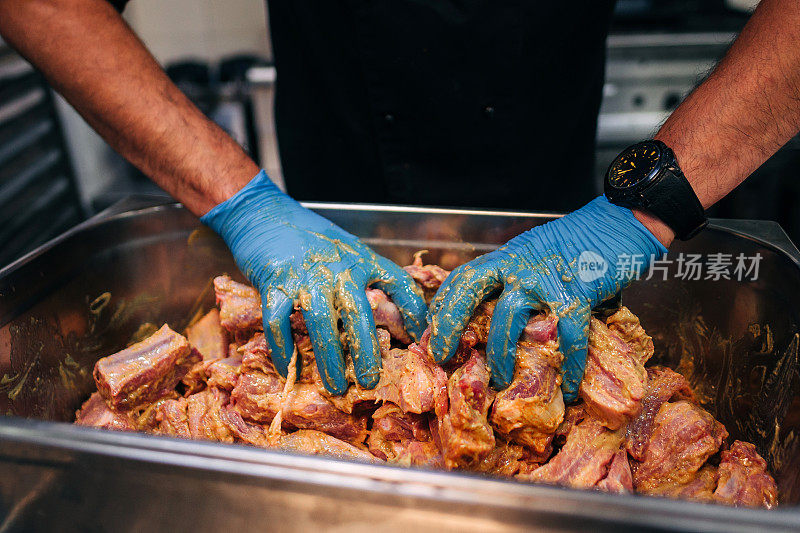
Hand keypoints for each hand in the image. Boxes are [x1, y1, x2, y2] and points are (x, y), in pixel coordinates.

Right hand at [202, 171, 427, 393]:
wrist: (264, 213)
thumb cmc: (309, 237)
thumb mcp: (346, 250)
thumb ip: (365, 277)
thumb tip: (388, 317)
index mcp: (361, 258)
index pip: (398, 282)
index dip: (414, 312)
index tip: (422, 339)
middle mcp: (338, 267)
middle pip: (358, 312)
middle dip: (366, 350)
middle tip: (371, 379)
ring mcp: (306, 275)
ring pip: (321, 322)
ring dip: (329, 358)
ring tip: (335, 386)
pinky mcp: (274, 282)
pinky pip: (279, 322)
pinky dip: (284, 348)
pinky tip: (290, 368)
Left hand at [427, 196, 666, 400]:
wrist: (618, 222)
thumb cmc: (577, 241)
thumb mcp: (533, 251)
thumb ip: (514, 275)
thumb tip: (497, 311)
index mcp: (506, 257)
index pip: (463, 278)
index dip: (442, 304)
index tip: (429, 328)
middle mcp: (518, 267)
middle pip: (471, 295)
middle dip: (451, 327)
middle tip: (441, 356)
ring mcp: (544, 281)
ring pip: (508, 321)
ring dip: (500, 354)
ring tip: (500, 380)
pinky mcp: (576, 296)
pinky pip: (567, 338)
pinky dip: (569, 366)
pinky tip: (568, 387)